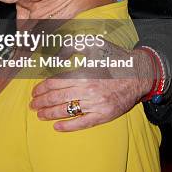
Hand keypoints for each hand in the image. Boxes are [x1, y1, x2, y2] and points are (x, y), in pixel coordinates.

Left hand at [30, 43, 154, 131]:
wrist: (139, 74)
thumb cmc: (114, 58)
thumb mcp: (94, 45)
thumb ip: (73, 46)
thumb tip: (55, 52)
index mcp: (83, 73)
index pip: (54, 83)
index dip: (41, 88)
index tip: (34, 91)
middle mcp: (88, 90)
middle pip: (57, 98)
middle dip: (41, 102)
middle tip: (32, 105)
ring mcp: (96, 104)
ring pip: (67, 111)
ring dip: (49, 114)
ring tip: (40, 115)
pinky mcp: (104, 115)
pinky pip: (82, 123)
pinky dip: (68, 126)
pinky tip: (56, 126)